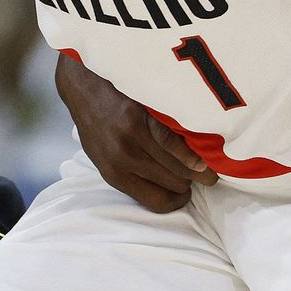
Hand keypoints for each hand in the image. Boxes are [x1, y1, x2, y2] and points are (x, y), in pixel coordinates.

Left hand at [56, 54, 215, 211]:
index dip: (177, 202)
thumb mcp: (105, 157)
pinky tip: (201, 156)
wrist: (83, 87)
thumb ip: (131, 174)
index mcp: (114, 175)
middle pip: (173, 184)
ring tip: (206, 167)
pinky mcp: (139, 117)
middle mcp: (123, 160)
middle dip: (189, 183)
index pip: (157, 202)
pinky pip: (172, 142)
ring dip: (197, 169)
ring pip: (177, 165)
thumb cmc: (97, 124)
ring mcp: (131, 139)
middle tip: (199, 176)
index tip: (186, 194)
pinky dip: (190, 152)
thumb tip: (164, 190)